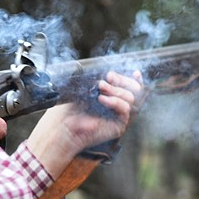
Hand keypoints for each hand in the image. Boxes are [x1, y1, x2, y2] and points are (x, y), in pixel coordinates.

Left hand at [27, 71, 143, 178]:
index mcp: (112, 95)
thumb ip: (99, 80)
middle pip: (135, 89)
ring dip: (116, 90)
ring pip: (131, 97)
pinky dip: (115, 101)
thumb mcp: (85, 88)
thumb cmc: (71, 108)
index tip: (133, 71)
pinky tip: (102, 99)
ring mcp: (119, 115)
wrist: (64, 126)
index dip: (135, 78)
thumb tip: (110, 73)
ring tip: (101, 87)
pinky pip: (125, 109)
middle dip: (123, 80)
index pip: (131, 85)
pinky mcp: (119, 125)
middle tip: (109, 77)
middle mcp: (118, 105)